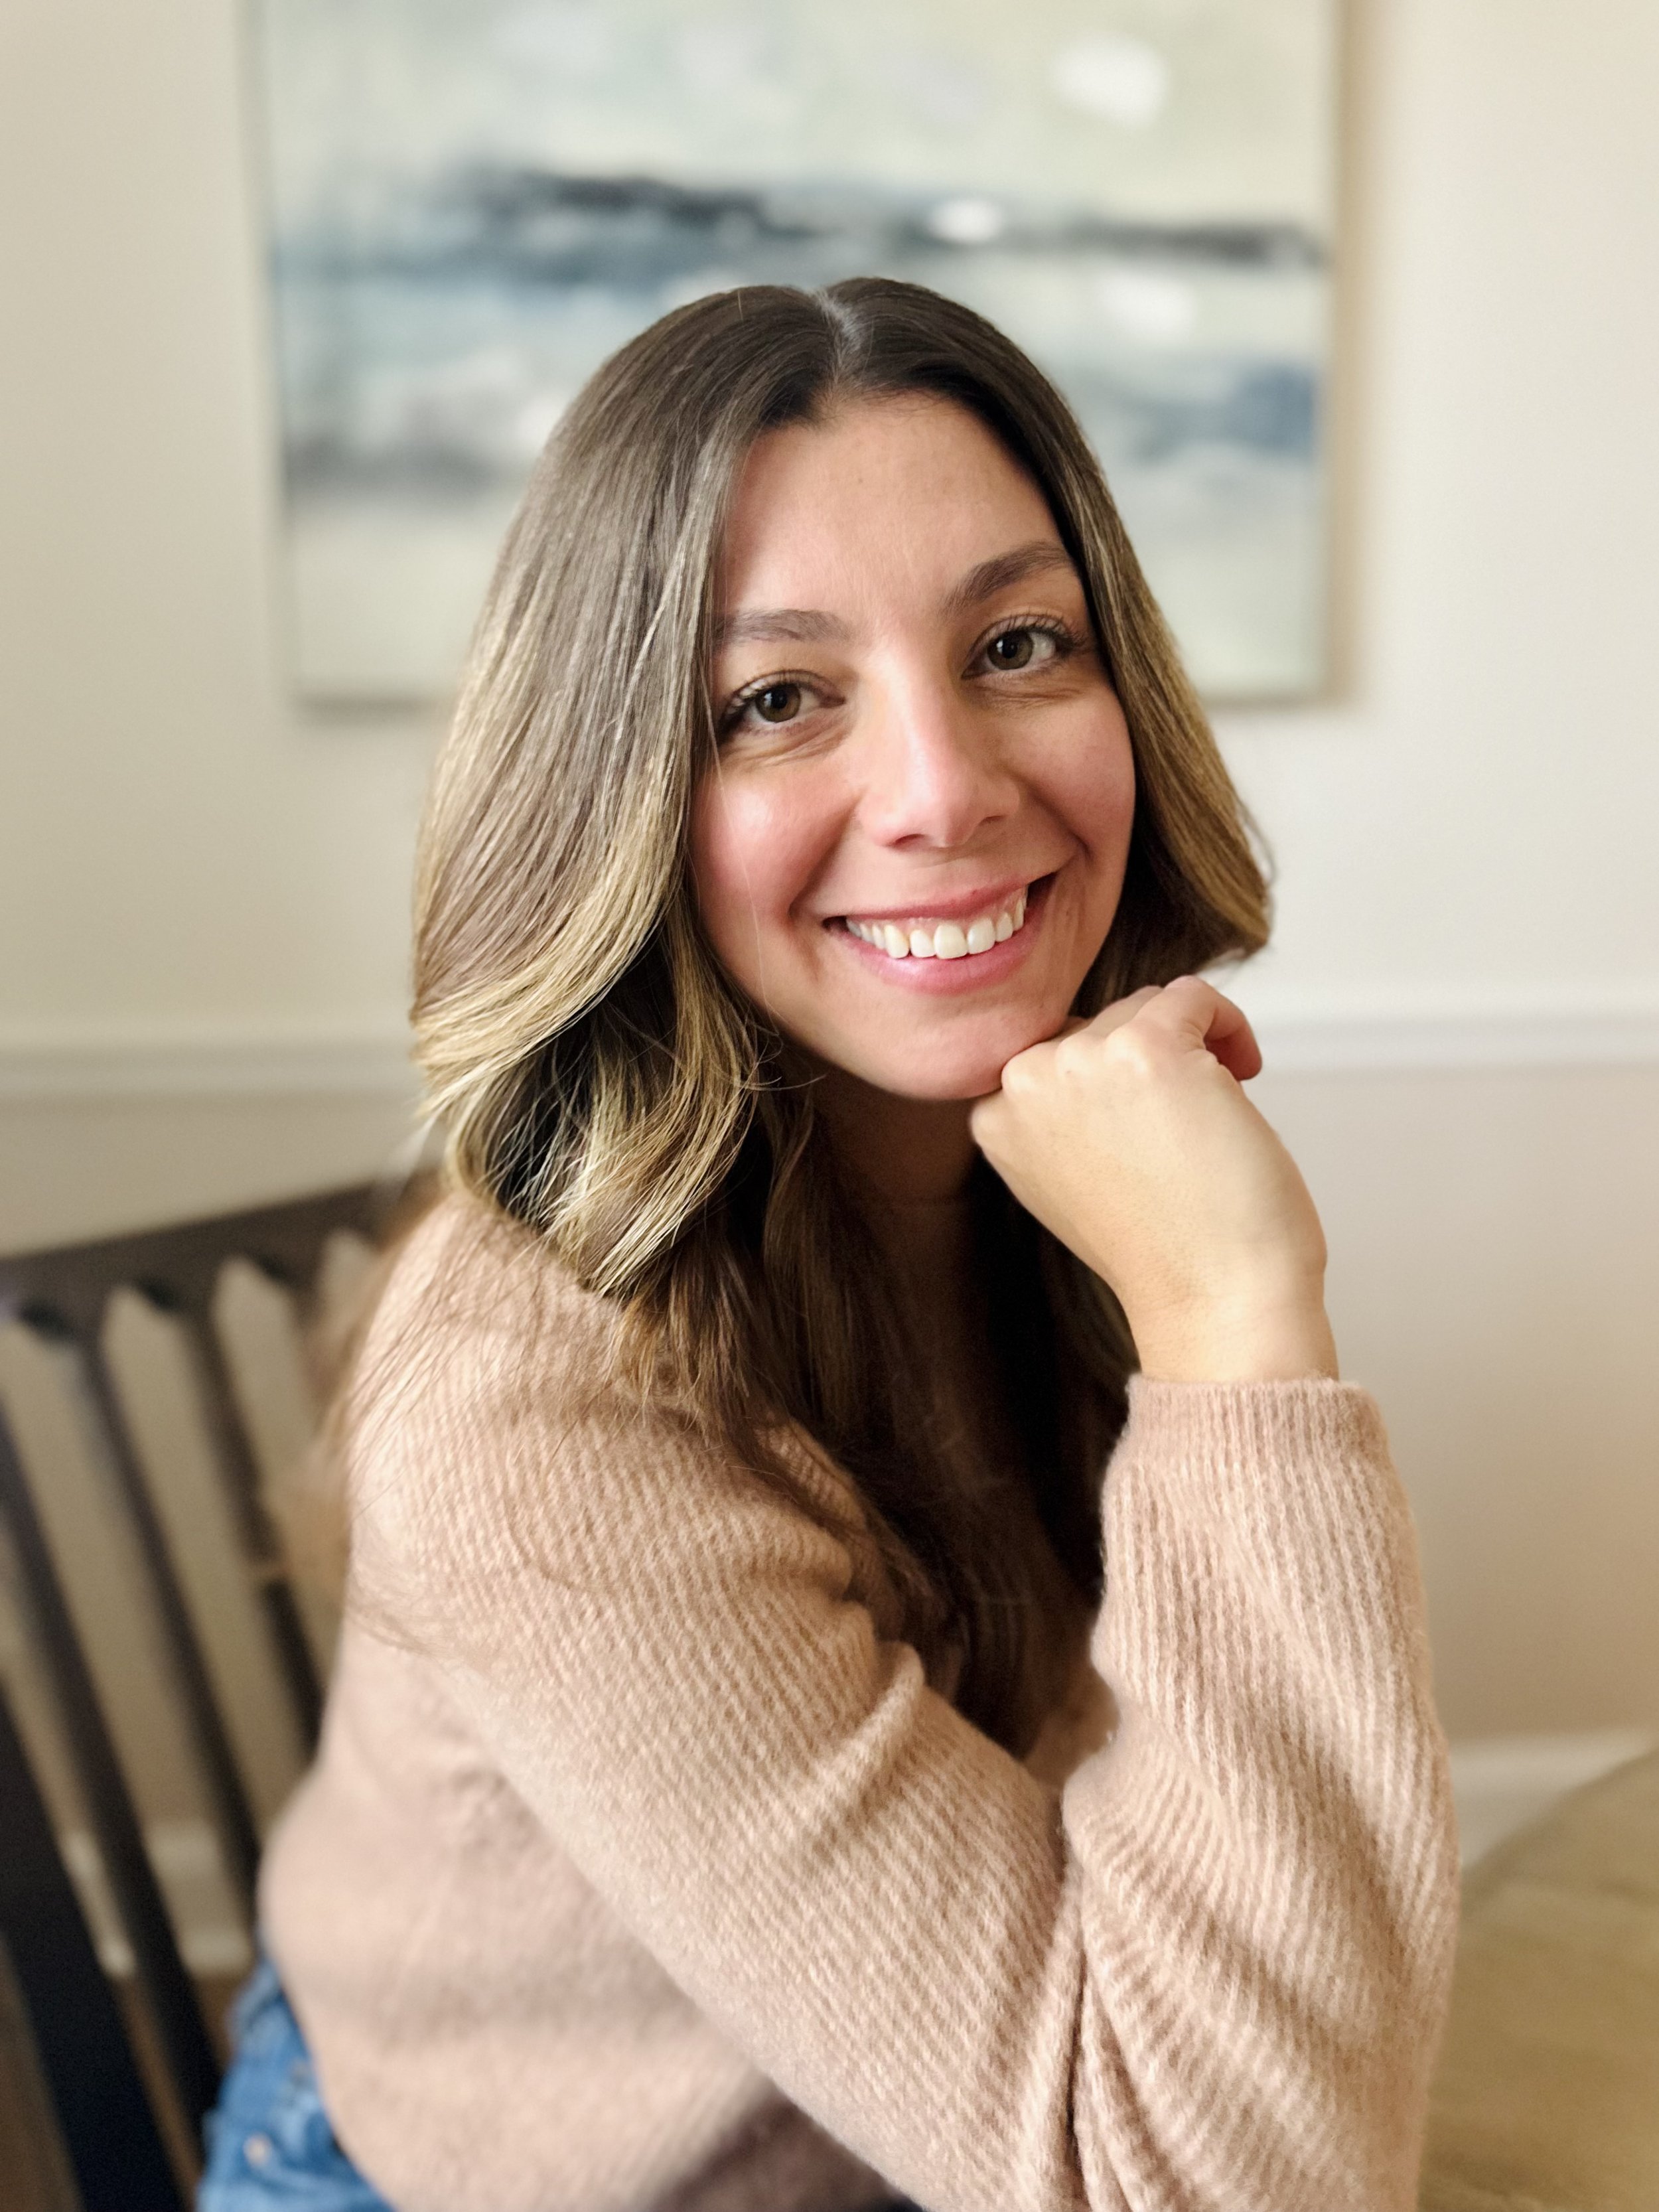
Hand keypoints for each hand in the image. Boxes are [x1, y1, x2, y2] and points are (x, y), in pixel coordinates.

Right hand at [970, 979, 1337, 1382]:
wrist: (1216, 1301)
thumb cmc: (1167, 1249)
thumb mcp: (1074, 1176)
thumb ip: (1063, 1114)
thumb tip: (1096, 1049)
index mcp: (996, 1118)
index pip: (1054, 1052)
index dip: (1112, 1081)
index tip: (1149, 1127)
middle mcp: (1024, 1084)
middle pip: (1100, 1023)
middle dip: (1154, 1063)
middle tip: (1187, 1130)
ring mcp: (1080, 1063)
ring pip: (1146, 1007)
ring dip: (1193, 1048)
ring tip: (1213, 1116)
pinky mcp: (1146, 1049)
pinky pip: (1194, 995)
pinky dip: (1228, 1025)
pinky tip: (1244, 1073)